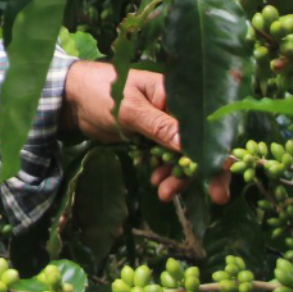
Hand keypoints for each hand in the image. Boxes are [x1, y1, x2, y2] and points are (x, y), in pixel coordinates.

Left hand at [62, 62, 231, 205]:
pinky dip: (164, 172)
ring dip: (178, 176)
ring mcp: (163, 124)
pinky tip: (155, 181)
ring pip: (182, 154)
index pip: (204, 126)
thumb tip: (191, 147)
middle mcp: (174, 109)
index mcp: (175, 94)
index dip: (217, 152)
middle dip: (200, 170)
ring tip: (164, 192)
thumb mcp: (130, 110)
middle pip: (198, 143)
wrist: (70, 97)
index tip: (222, 179)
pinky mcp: (151, 137)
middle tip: (215, 199)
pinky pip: (166, 157)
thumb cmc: (100, 92)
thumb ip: (160, 127)